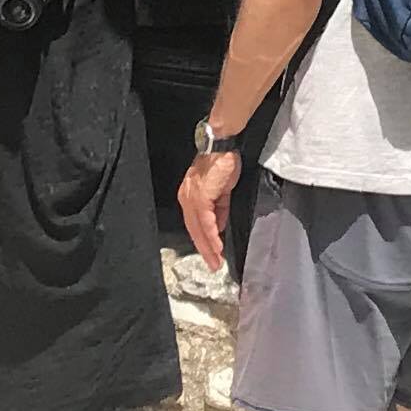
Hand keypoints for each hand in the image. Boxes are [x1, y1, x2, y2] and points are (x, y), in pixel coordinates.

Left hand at [178, 146, 239, 271]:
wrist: (222, 146)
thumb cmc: (223, 163)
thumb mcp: (221, 190)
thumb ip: (219, 209)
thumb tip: (219, 225)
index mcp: (190, 196)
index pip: (195, 224)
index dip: (203, 241)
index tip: (212, 254)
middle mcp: (186, 198)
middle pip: (194, 230)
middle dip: (204, 249)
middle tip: (214, 264)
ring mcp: (192, 198)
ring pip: (198, 229)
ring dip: (208, 247)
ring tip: (216, 261)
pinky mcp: (200, 197)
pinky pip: (205, 222)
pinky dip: (212, 236)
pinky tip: (217, 246)